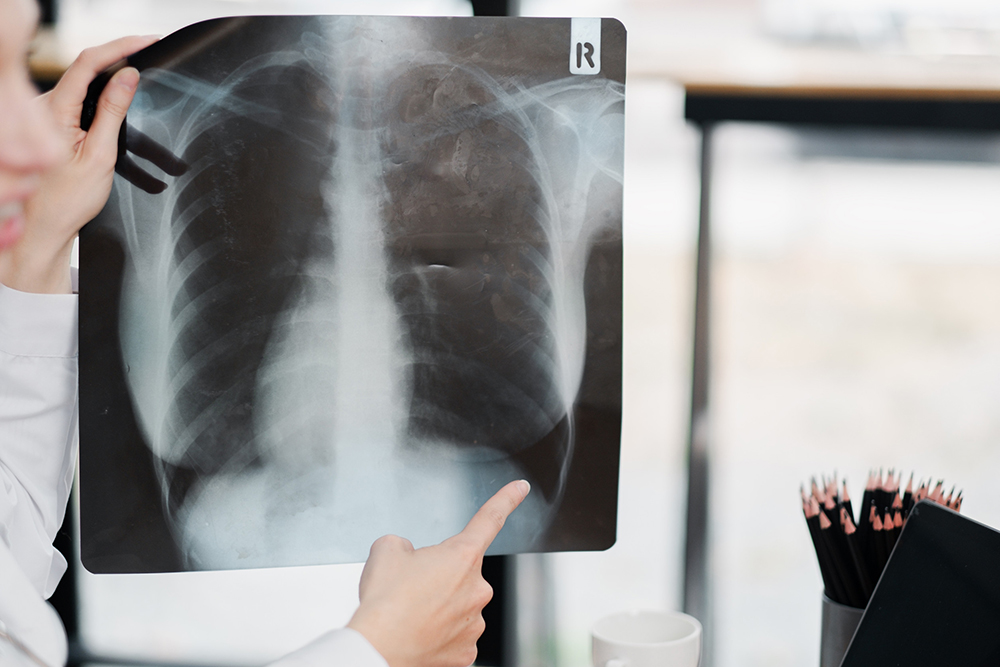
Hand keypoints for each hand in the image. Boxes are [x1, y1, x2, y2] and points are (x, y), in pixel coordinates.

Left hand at [0, 35, 156, 292]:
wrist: (42, 226)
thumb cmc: (67, 200)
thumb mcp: (100, 155)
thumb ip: (113, 111)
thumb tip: (128, 76)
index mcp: (53, 110)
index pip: (88, 62)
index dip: (120, 46)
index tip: (148, 41)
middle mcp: (41, 105)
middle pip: (84, 66)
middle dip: (118, 56)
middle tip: (149, 51)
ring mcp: (43, 112)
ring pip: (80, 82)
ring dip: (109, 77)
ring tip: (138, 78)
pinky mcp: (47, 121)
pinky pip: (75, 98)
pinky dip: (98, 94)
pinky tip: (116, 99)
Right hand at [348, 480, 530, 666]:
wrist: (377, 649)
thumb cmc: (384, 602)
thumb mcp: (386, 550)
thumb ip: (405, 545)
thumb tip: (409, 558)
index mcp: (462, 556)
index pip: (490, 518)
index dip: (507, 499)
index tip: (521, 488)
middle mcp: (477, 589)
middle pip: (461, 573)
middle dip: (440, 577)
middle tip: (411, 589)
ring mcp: (474, 623)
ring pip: (457, 606)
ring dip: (438, 607)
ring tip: (410, 614)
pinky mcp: (466, 652)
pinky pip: (454, 635)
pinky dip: (437, 634)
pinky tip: (419, 635)